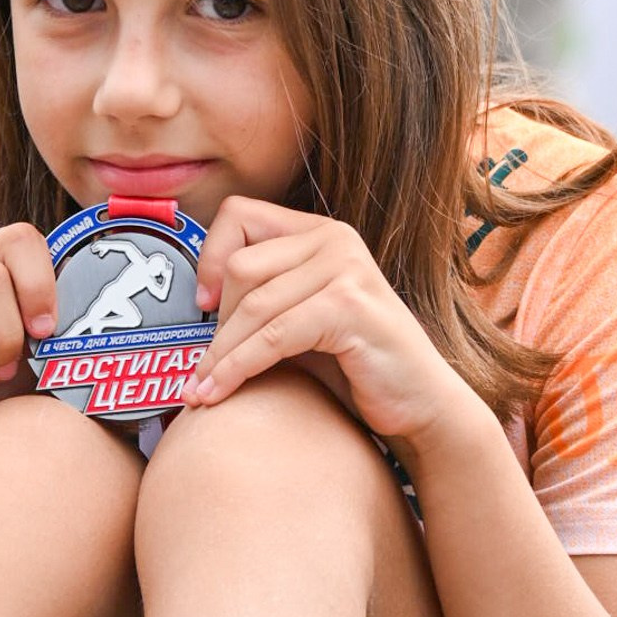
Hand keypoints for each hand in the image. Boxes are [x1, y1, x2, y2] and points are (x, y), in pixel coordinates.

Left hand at [186, 199, 478, 452]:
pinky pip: (274, 336)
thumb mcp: (301, 318)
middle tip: (206, 369)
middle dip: (219, 324)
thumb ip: (264, 296)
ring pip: (253, 305)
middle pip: (241, 267)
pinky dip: (238, 368)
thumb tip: (198, 297)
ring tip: (198, 393)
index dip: (211, 257)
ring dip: (219, 356)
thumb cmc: (355, 366)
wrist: (418, 403)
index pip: (239, 213)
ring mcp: (346, 269)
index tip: (205, 303)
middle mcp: (335, 239)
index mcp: (320, 233)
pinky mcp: (350, 307)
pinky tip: (218, 394)